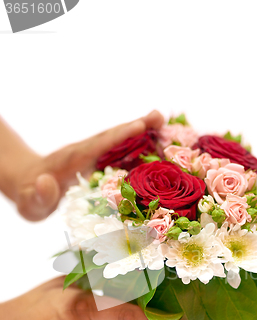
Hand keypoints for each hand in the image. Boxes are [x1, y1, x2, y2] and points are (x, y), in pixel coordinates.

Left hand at [0, 110, 163, 220]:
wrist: (29, 185)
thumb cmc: (32, 198)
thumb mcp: (32, 202)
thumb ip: (40, 195)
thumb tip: (46, 182)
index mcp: (72, 160)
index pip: (97, 146)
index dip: (118, 136)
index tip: (139, 126)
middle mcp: (85, 152)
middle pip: (113, 136)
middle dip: (136, 126)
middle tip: (161, 117)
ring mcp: (92, 154)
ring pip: (119, 141)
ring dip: (141, 131)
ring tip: (164, 123)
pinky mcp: (97, 160)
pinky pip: (119, 151)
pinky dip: (137, 146)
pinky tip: (156, 144)